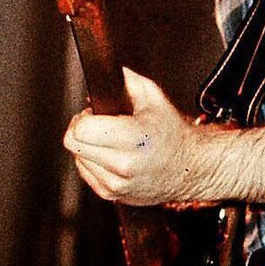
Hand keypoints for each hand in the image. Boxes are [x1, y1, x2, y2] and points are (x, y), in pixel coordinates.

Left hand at [63, 68, 222, 205]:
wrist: (190, 168)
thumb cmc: (174, 134)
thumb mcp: (155, 98)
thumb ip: (127, 80)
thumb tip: (106, 71)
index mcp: (134, 138)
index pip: (81, 130)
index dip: (84, 117)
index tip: (94, 113)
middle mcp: (123, 164)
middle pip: (74, 144)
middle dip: (82, 129)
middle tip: (98, 123)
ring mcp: (117, 183)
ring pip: (78, 158)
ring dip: (87, 147)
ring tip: (109, 140)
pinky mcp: (112, 195)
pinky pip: (86, 173)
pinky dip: (92, 162)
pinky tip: (111, 155)